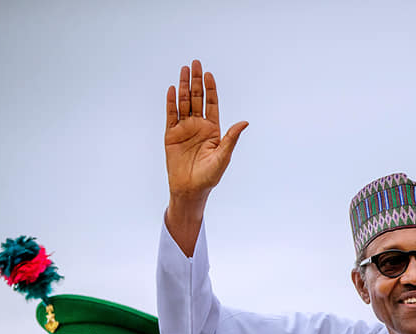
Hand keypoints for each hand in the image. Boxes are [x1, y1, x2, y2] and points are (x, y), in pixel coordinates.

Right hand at [165, 60, 247, 200]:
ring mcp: (184, 129)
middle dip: (196, 81)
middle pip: (197, 98)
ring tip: (183, 70)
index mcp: (212, 129)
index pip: (212, 104)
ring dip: (183, 86)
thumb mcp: (223, 156)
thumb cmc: (210, 176)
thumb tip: (245, 122)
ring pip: (183, 103)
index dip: (210, 89)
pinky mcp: (171, 135)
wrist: (190, 189)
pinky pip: (171, 115)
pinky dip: (171, 102)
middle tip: (195, 63)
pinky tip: (171, 89)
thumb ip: (231, 138)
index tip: (209, 74)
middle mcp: (198, 126)